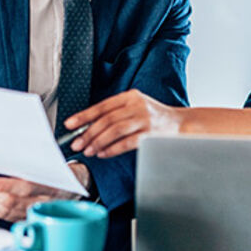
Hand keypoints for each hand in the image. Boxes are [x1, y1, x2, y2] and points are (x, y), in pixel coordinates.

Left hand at [0, 163, 92, 222]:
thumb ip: (35, 162)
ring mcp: (38, 212)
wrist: (78, 185)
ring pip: (8, 211)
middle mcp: (46, 202)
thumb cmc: (64, 170)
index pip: (28, 187)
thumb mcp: (55, 161)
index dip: (8, 187)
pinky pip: (9, 216)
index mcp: (54, 185)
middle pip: (13, 202)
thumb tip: (8, 154)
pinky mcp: (32, 218)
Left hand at [66, 89, 182, 158]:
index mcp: (130, 96)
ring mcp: (145, 119)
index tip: (69, 124)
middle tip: (77, 143)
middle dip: (88, 133)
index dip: (84, 115)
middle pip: (107, 119)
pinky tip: (103, 154)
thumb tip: (87, 127)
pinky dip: (112, 149)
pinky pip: (126, 143)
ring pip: (115, 131)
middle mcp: (137, 105)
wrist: (180, 124)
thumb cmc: (153, 117)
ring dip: (98, 142)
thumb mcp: (135, 107)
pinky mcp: (150, 134)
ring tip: (88, 150)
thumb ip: (115, 113)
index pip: (102, 106)